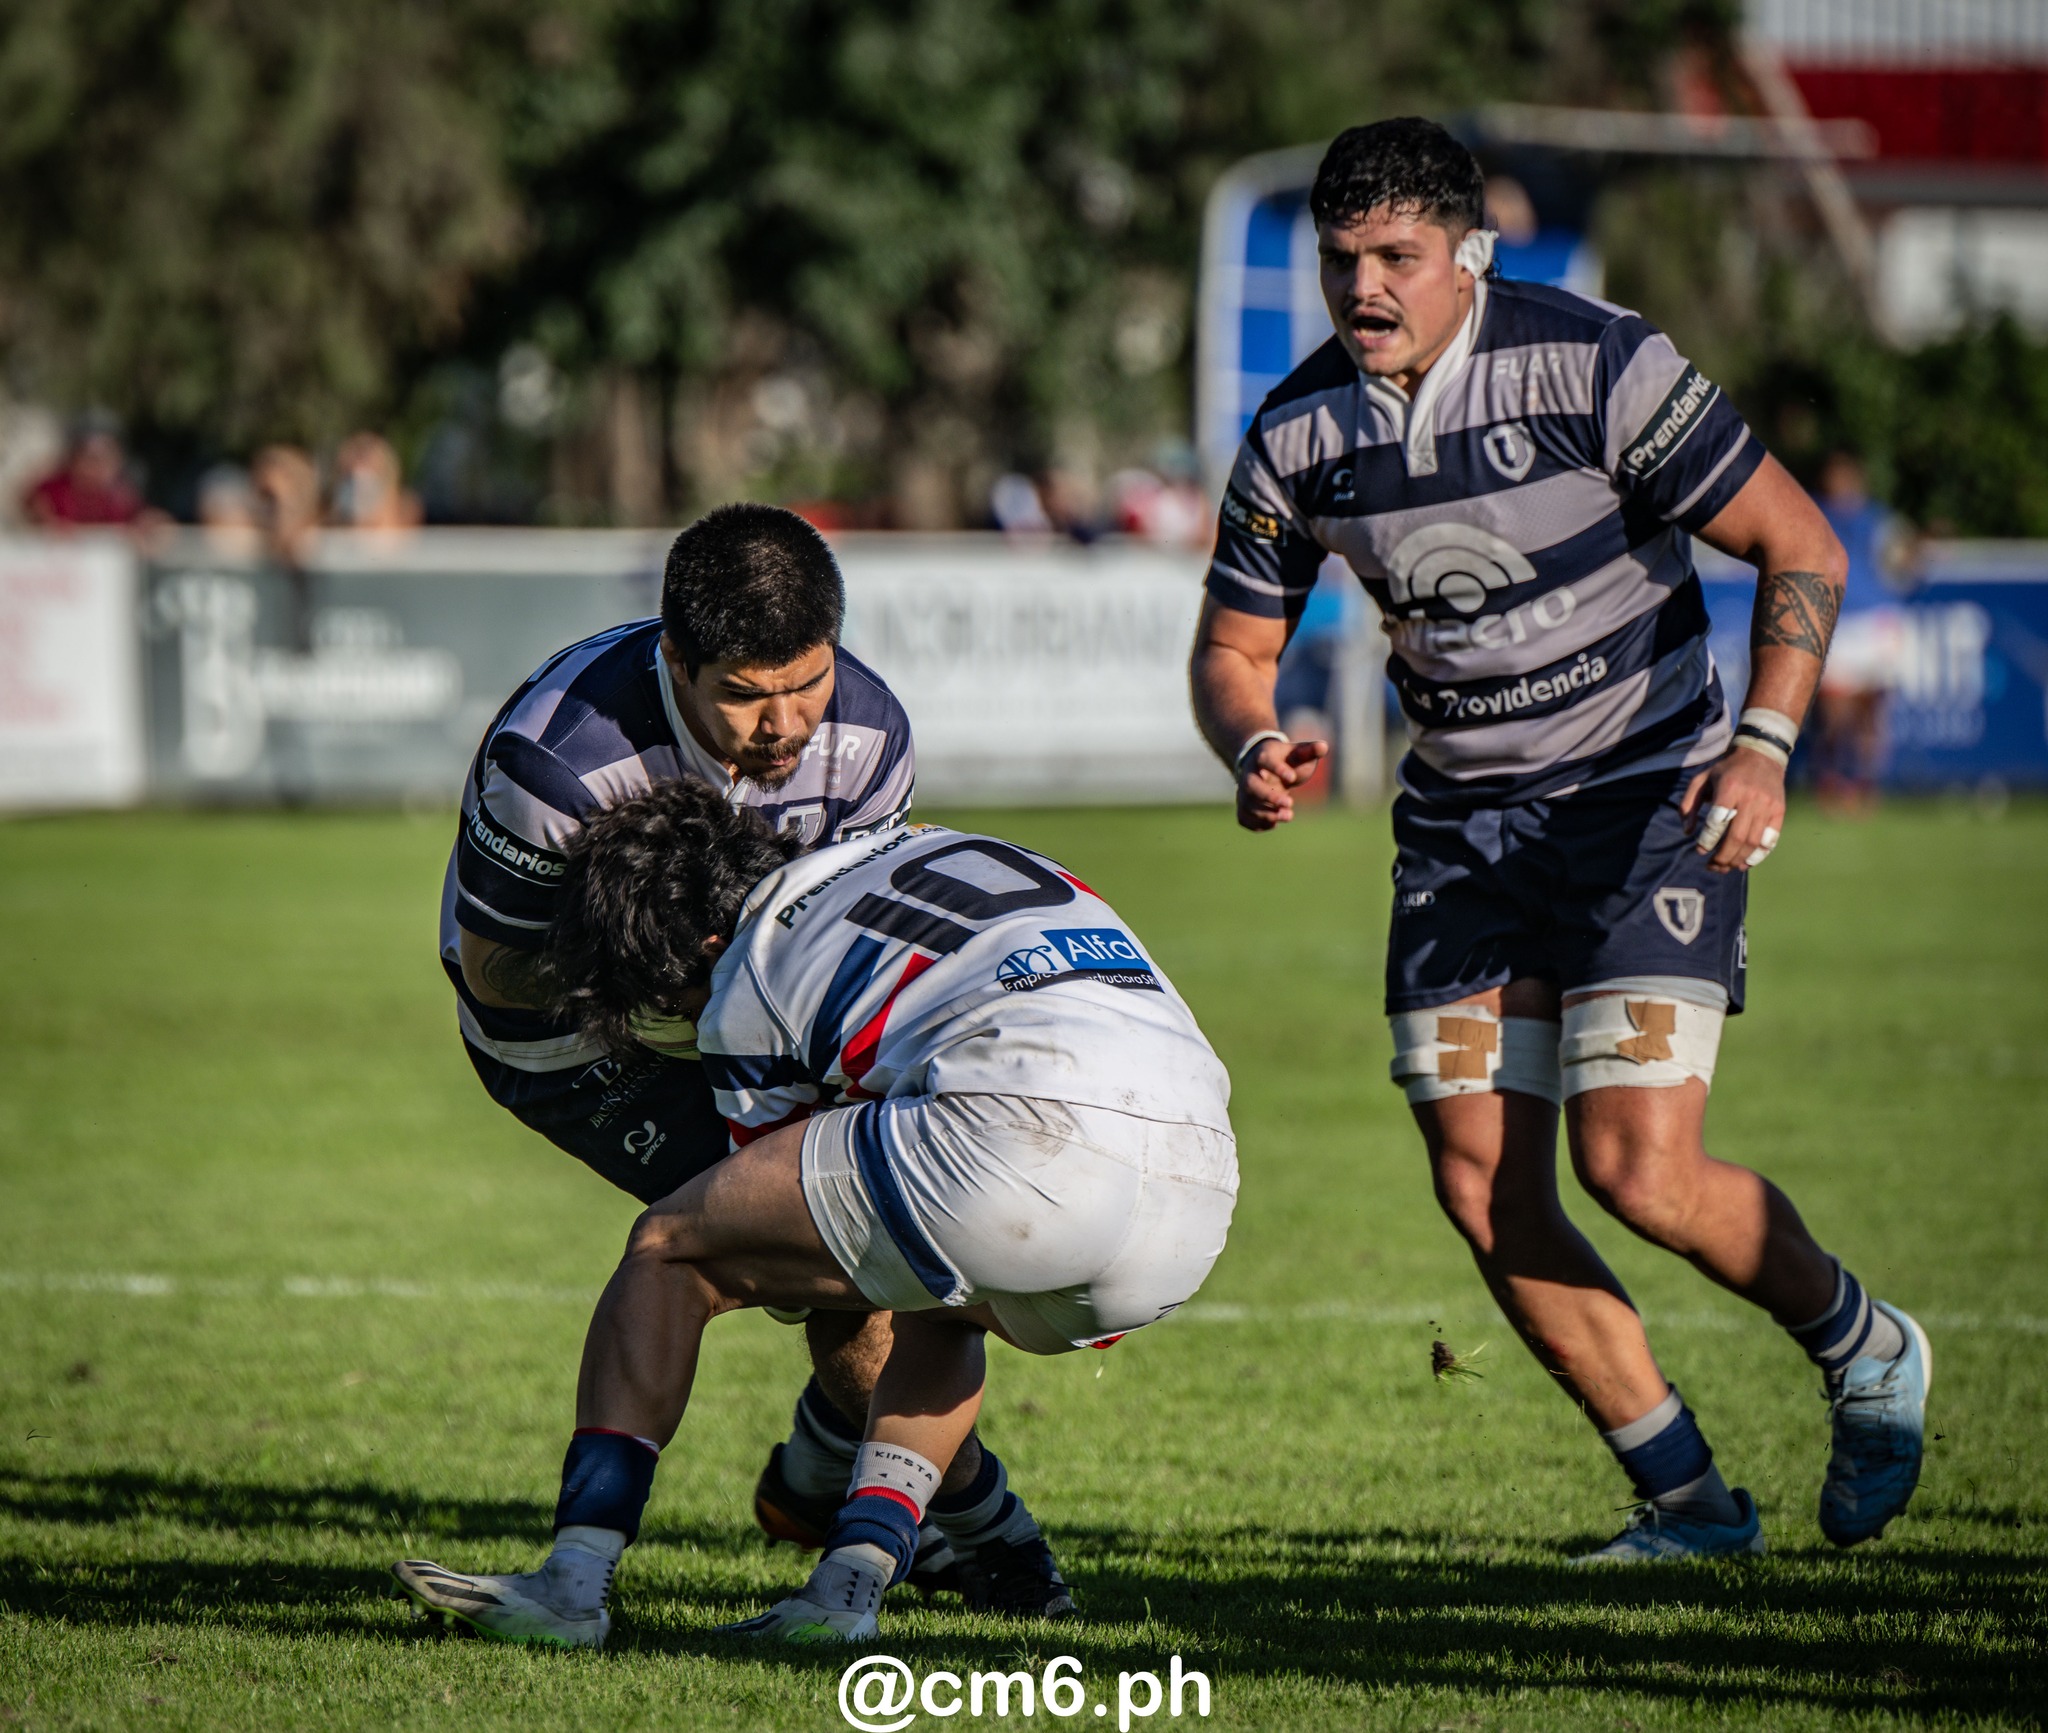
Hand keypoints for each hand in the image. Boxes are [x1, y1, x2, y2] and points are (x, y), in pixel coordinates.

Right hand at [1237, 737, 1328, 830]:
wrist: (1264, 768)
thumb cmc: (1286, 760)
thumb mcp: (1298, 752)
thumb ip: (1310, 750)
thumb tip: (1323, 746)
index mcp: (1263, 757)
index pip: (1265, 761)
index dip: (1277, 769)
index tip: (1292, 777)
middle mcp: (1249, 774)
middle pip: (1251, 786)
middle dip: (1269, 797)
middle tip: (1290, 803)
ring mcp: (1243, 791)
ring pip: (1248, 805)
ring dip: (1267, 814)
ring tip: (1289, 815)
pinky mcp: (1243, 806)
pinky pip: (1244, 818)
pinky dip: (1257, 824)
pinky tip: (1274, 824)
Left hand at [1680, 747, 1786, 873]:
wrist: (1762, 755)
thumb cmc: (1726, 770)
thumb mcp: (1701, 779)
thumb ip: (1689, 804)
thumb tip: (1687, 832)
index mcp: (1730, 788)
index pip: (1718, 821)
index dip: (1708, 840)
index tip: (1700, 850)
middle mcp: (1751, 798)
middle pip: (1737, 836)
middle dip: (1723, 856)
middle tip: (1712, 866)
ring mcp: (1768, 806)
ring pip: (1753, 841)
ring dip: (1738, 859)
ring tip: (1725, 867)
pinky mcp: (1779, 812)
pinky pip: (1770, 840)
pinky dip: (1758, 856)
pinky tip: (1745, 864)